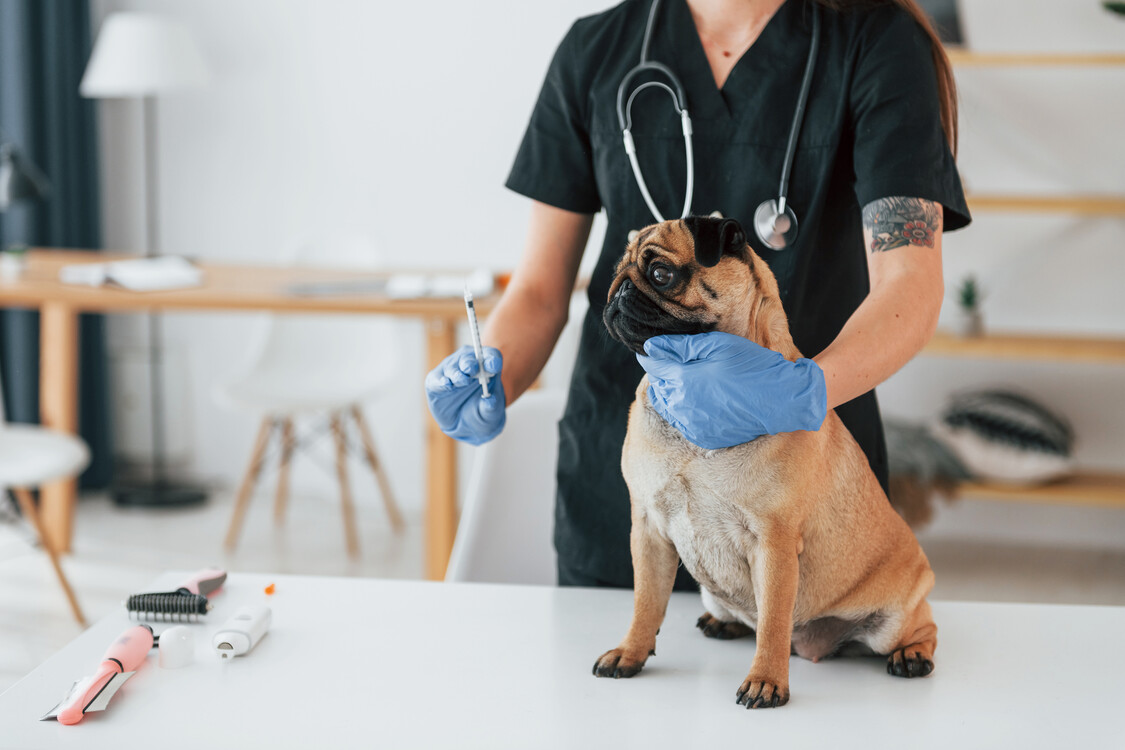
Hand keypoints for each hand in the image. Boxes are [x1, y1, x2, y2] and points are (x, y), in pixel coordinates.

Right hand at [425, 345, 505, 445]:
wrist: (464, 424)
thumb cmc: (481, 412)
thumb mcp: (491, 414)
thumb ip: (492, 407)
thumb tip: (490, 401)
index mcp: (487, 367)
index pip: (491, 356)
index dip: (492, 359)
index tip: (493, 366)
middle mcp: (468, 364)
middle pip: (469, 359)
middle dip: (470, 364)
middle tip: (472, 369)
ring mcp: (450, 370)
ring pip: (453, 368)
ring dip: (457, 374)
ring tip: (462, 381)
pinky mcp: (435, 381)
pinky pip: (437, 379)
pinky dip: (441, 381)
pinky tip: (446, 384)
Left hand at [637, 332, 825, 449]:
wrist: (780, 400)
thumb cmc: (751, 366)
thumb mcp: (718, 345)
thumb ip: (681, 346)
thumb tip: (652, 347)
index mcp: (683, 379)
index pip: (654, 365)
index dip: (653, 354)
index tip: (655, 348)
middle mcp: (682, 405)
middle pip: (658, 386)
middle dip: (662, 373)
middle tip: (675, 362)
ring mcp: (692, 424)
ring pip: (667, 406)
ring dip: (671, 392)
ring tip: (688, 380)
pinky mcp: (704, 436)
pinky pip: (683, 422)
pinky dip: (684, 410)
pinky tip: (700, 400)